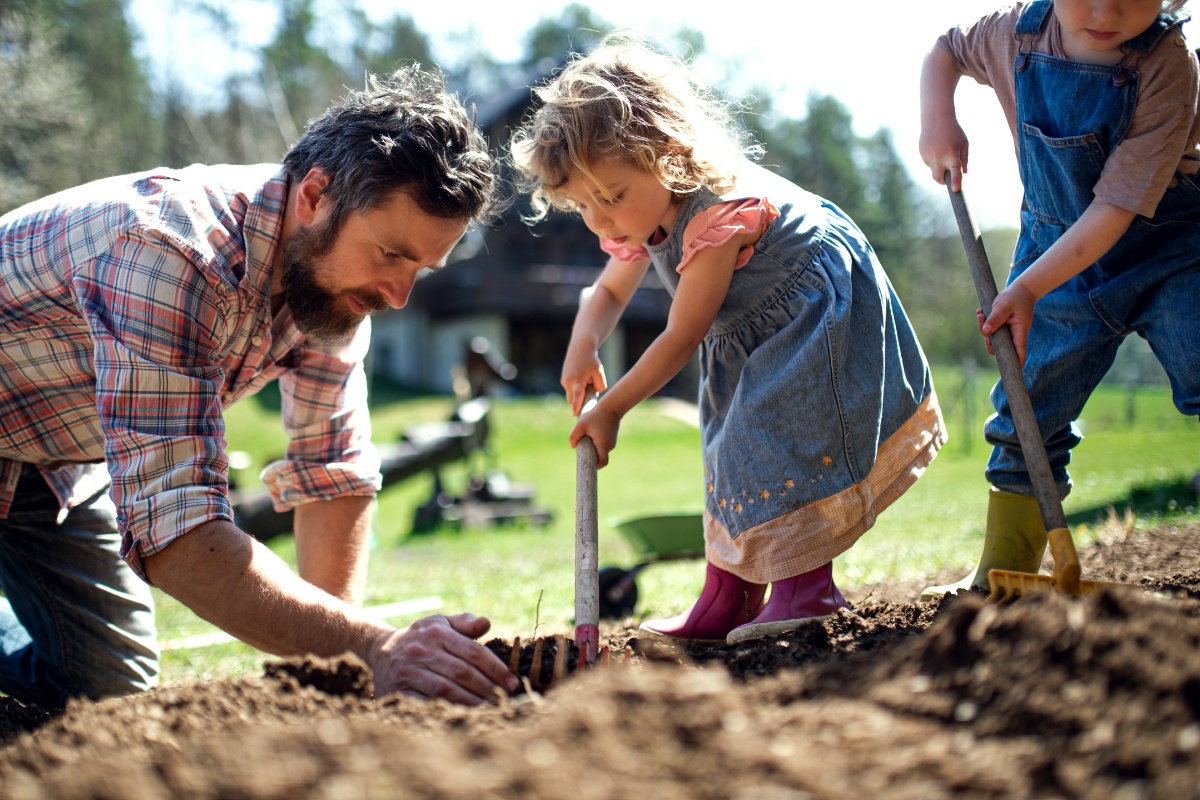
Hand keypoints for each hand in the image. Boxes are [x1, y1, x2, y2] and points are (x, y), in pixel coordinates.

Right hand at [368, 613, 518, 704]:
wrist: (380, 649)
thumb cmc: (420, 637)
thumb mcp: (439, 623)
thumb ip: (464, 623)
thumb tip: (486, 623)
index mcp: (436, 633)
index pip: (473, 651)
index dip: (495, 668)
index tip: (511, 682)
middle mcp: (421, 650)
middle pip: (462, 672)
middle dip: (487, 687)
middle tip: (504, 699)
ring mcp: (407, 671)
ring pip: (445, 689)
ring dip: (470, 701)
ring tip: (489, 710)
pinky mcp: (396, 691)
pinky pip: (424, 703)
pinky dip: (444, 710)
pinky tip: (460, 716)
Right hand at [561, 351, 606, 416]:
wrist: (580, 348)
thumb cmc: (591, 360)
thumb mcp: (599, 372)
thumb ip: (600, 386)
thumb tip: (595, 394)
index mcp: (577, 380)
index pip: (577, 396)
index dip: (576, 405)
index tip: (575, 414)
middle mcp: (568, 382)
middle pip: (573, 399)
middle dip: (580, 400)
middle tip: (591, 391)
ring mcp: (564, 381)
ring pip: (571, 394)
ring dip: (579, 393)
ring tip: (587, 381)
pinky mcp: (563, 379)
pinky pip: (570, 389)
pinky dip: (576, 388)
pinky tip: (583, 378)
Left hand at [569, 404, 620, 467]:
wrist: (611, 407)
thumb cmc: (595, 415)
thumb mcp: (581, 425)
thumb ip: (574, 437)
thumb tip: (573, 447)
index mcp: (603, 445)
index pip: (602, 463)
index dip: (595, 466)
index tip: (586, 464)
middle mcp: (609, 446)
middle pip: (599, 457)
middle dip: (590, 455)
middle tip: (582, 446)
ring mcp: (611, 442)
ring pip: (600, 451)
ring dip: (592, 447)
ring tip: (587, 435)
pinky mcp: (611, 438)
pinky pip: (602, 445)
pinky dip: (596, 442)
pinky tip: (591, 432)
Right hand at [919, 115, 968, 190]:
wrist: (936, 118)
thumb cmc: (954, 131)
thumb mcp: (964, 143)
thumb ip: (964, 159)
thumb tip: (964, 173)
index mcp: (951, 154)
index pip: (955, 171)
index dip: (956, 181)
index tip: (956, 190)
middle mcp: (939, 157)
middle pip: (938, 178)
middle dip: (943, 181)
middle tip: (948, 177)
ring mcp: (928, 156)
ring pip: (934, 170)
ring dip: (939, 166)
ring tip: (942, 150)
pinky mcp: (922, 154)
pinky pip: (929, 163)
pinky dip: (933, 160)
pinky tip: (935, 148)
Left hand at [978, 283, 1036, 367]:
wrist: (1021, 290)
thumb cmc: (1014, 297)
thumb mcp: (1004, 305)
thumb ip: (995, 318)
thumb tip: (986, 332)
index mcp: (1020, 330)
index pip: (1019, 349)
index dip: (1017, 361)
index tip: (1015, 371)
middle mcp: (1015, 334)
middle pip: (1003, 347)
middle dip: (991, 344)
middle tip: (984, 337)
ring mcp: (1009, 332)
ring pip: (994, 339)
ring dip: (984, 329)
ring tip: (980, 314)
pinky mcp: (1003, 328)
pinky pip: (991, 330)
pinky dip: (984, 323)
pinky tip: (980, 313)